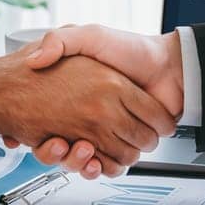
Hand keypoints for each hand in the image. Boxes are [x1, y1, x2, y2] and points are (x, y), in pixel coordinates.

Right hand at [0, 44, 176, 177]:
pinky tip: (94, 161)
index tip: (36, 134)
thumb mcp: (89, 36)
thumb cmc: (131, 49)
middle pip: (63, 147)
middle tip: (58, 144)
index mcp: (80, 96)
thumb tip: (34, 60)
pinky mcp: (126, 145)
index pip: (47, 123)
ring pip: (82, 160)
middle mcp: (92, 116)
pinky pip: (106, 166)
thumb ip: (60, 41)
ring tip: (78, 149)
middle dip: (58, 152)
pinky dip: (99, 169)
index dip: (40, 133)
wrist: (169, 66)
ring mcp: (108, 132)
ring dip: (77, 162)